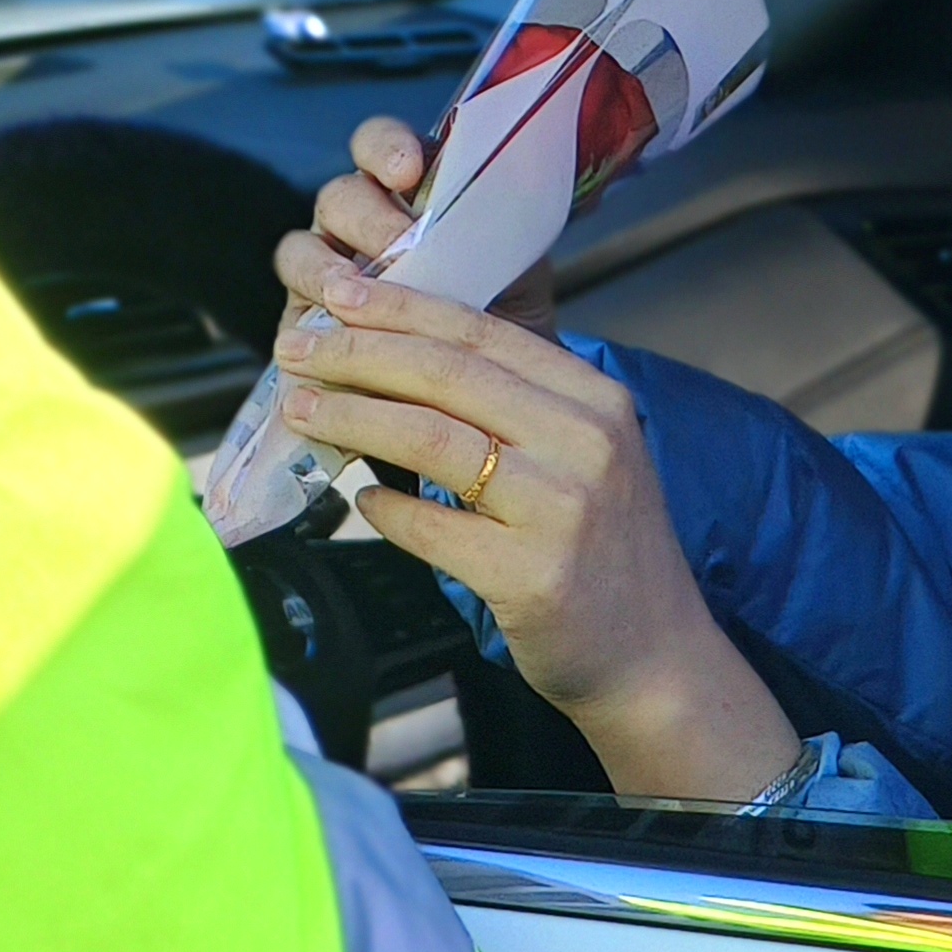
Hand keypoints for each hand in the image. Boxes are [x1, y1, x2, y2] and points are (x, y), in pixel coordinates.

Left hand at [272, 236, 799, 805]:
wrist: (654, 658)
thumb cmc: (600, 550)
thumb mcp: (580, 456)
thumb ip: (511, 407)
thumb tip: (398, 357)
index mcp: (595, 400)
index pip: (480, 332)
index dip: (400, 308)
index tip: (338, 293)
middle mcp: (585, 444)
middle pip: (446, 375)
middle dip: (358, 353)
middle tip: (297, 348)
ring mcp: (562, 510)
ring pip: (431, 439)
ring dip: (353, 417)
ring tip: (303, 409)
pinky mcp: (532, 576)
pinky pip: (432, 528)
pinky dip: (386, 510)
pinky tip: (360, 500)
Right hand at [274, 114, 555, 339]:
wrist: (487, 394)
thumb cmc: (501, 317)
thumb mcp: (514, 267)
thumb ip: (499, 225)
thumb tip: (508, 189)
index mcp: (406, 194)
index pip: (380, 146)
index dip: (386, 148)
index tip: (408, 171)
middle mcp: (359, 224)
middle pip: (341, 197)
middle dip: (368, 218)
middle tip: (400, 246)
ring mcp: (326, 272)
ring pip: (300, 247)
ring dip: (324, 265)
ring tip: (349, 290)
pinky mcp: (305, 323)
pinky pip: (291, 309)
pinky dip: (310, 314)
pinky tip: (336, 330)